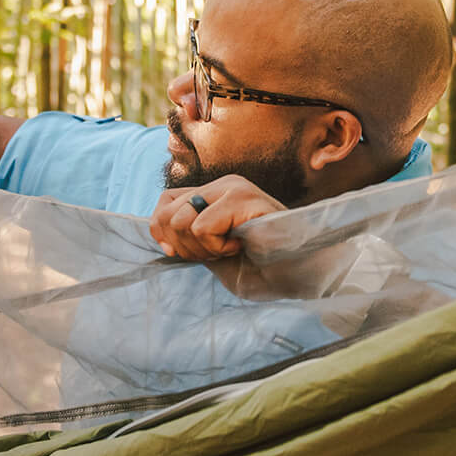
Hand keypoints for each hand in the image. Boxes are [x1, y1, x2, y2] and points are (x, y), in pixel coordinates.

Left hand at [149, 175, 284, 259]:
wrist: (295, 273)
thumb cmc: (258, 265)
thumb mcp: (213, 249)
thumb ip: (188, 237)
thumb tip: (159, 237)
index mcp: (216, 191)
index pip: (166, 201)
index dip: (162, 231)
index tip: (180, 254)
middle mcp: (224, 183)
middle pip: (168, 214)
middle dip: (184, 247)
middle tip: (216, 254)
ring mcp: (234, 188)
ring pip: (181, 221)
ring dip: (203, 249)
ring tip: (231, 249)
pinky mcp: (242, 199)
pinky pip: (201, 227)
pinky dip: (217, 248)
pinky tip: (240, 246)